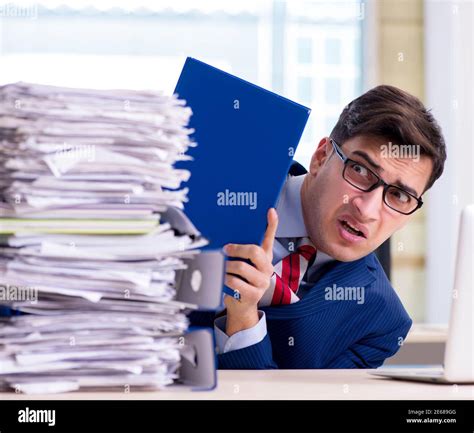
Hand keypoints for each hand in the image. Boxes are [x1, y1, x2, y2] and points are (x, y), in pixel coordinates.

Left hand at [223, 208, 277, 335]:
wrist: (242, 306)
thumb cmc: (240, 280)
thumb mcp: (242, 264)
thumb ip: (239, 252)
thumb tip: (226, 238)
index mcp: (265, 258)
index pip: (270, 238)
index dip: (272, 224)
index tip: (270, 211)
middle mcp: (267, 268)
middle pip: (254, 251)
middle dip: (236, 249)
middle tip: (225, 250)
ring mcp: (262, 282)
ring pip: (240, 267)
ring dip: (227, 267)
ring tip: (222, 269)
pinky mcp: (254, 294)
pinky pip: (235, 282)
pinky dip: (226, 280)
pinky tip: (225, 281)